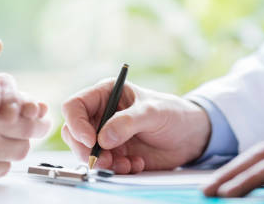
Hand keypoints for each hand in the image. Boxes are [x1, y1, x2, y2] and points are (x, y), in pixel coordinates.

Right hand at [62, 80, 210, 172]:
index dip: (76, 124)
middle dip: (86, 149)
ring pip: (86, 153)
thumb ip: (128, 123)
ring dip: (104, 163)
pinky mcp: (115, 154)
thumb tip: (103, 139)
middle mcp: (102, 114)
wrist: (189, 136)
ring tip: (127, 164)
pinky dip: (118, 170)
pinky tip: (137, 164)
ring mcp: (107, 136)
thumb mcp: (153, 112)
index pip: (75, 106)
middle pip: (74, 133)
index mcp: (106, 94)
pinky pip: (104, 166)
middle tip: (106, 160)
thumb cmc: (172, 113)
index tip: (90, 140)